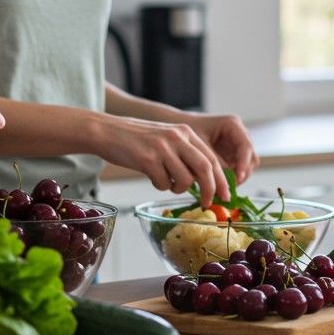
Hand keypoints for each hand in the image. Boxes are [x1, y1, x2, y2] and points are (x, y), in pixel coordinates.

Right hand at [95, 116, 230, 206]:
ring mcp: (163, 148)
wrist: (107, 131)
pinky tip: (151, 176)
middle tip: (208, 203)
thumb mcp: (167, 138)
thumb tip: (205, 180)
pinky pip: (163, 183)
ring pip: (184, 180)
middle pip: (205, 169)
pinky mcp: (147, 160)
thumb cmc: (137, 139)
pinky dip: (160, 186)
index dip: (221, 180)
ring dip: (178, 188)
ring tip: (167, 182)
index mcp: (185, 132)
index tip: (226, 195)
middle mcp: (177, 138)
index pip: (212, 158)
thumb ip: (186, 153)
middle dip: (210, 190)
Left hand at [180, 113, 259, 185]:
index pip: (246, 146)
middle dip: (242, 173)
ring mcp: (236, 145)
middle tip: (229, 187)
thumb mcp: (199, 146)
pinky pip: (237, 170)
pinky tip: (219, 185)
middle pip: (251, 157)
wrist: (177, 129)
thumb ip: (213, 162)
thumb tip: (226, 182)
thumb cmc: (186, 131)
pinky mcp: (231, 155)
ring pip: (246, 166)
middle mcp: (238, 134)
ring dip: (237, 178)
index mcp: (232, 124)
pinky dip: (231, 178)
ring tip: (222, 188)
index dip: (244, 163)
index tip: (237, 178)